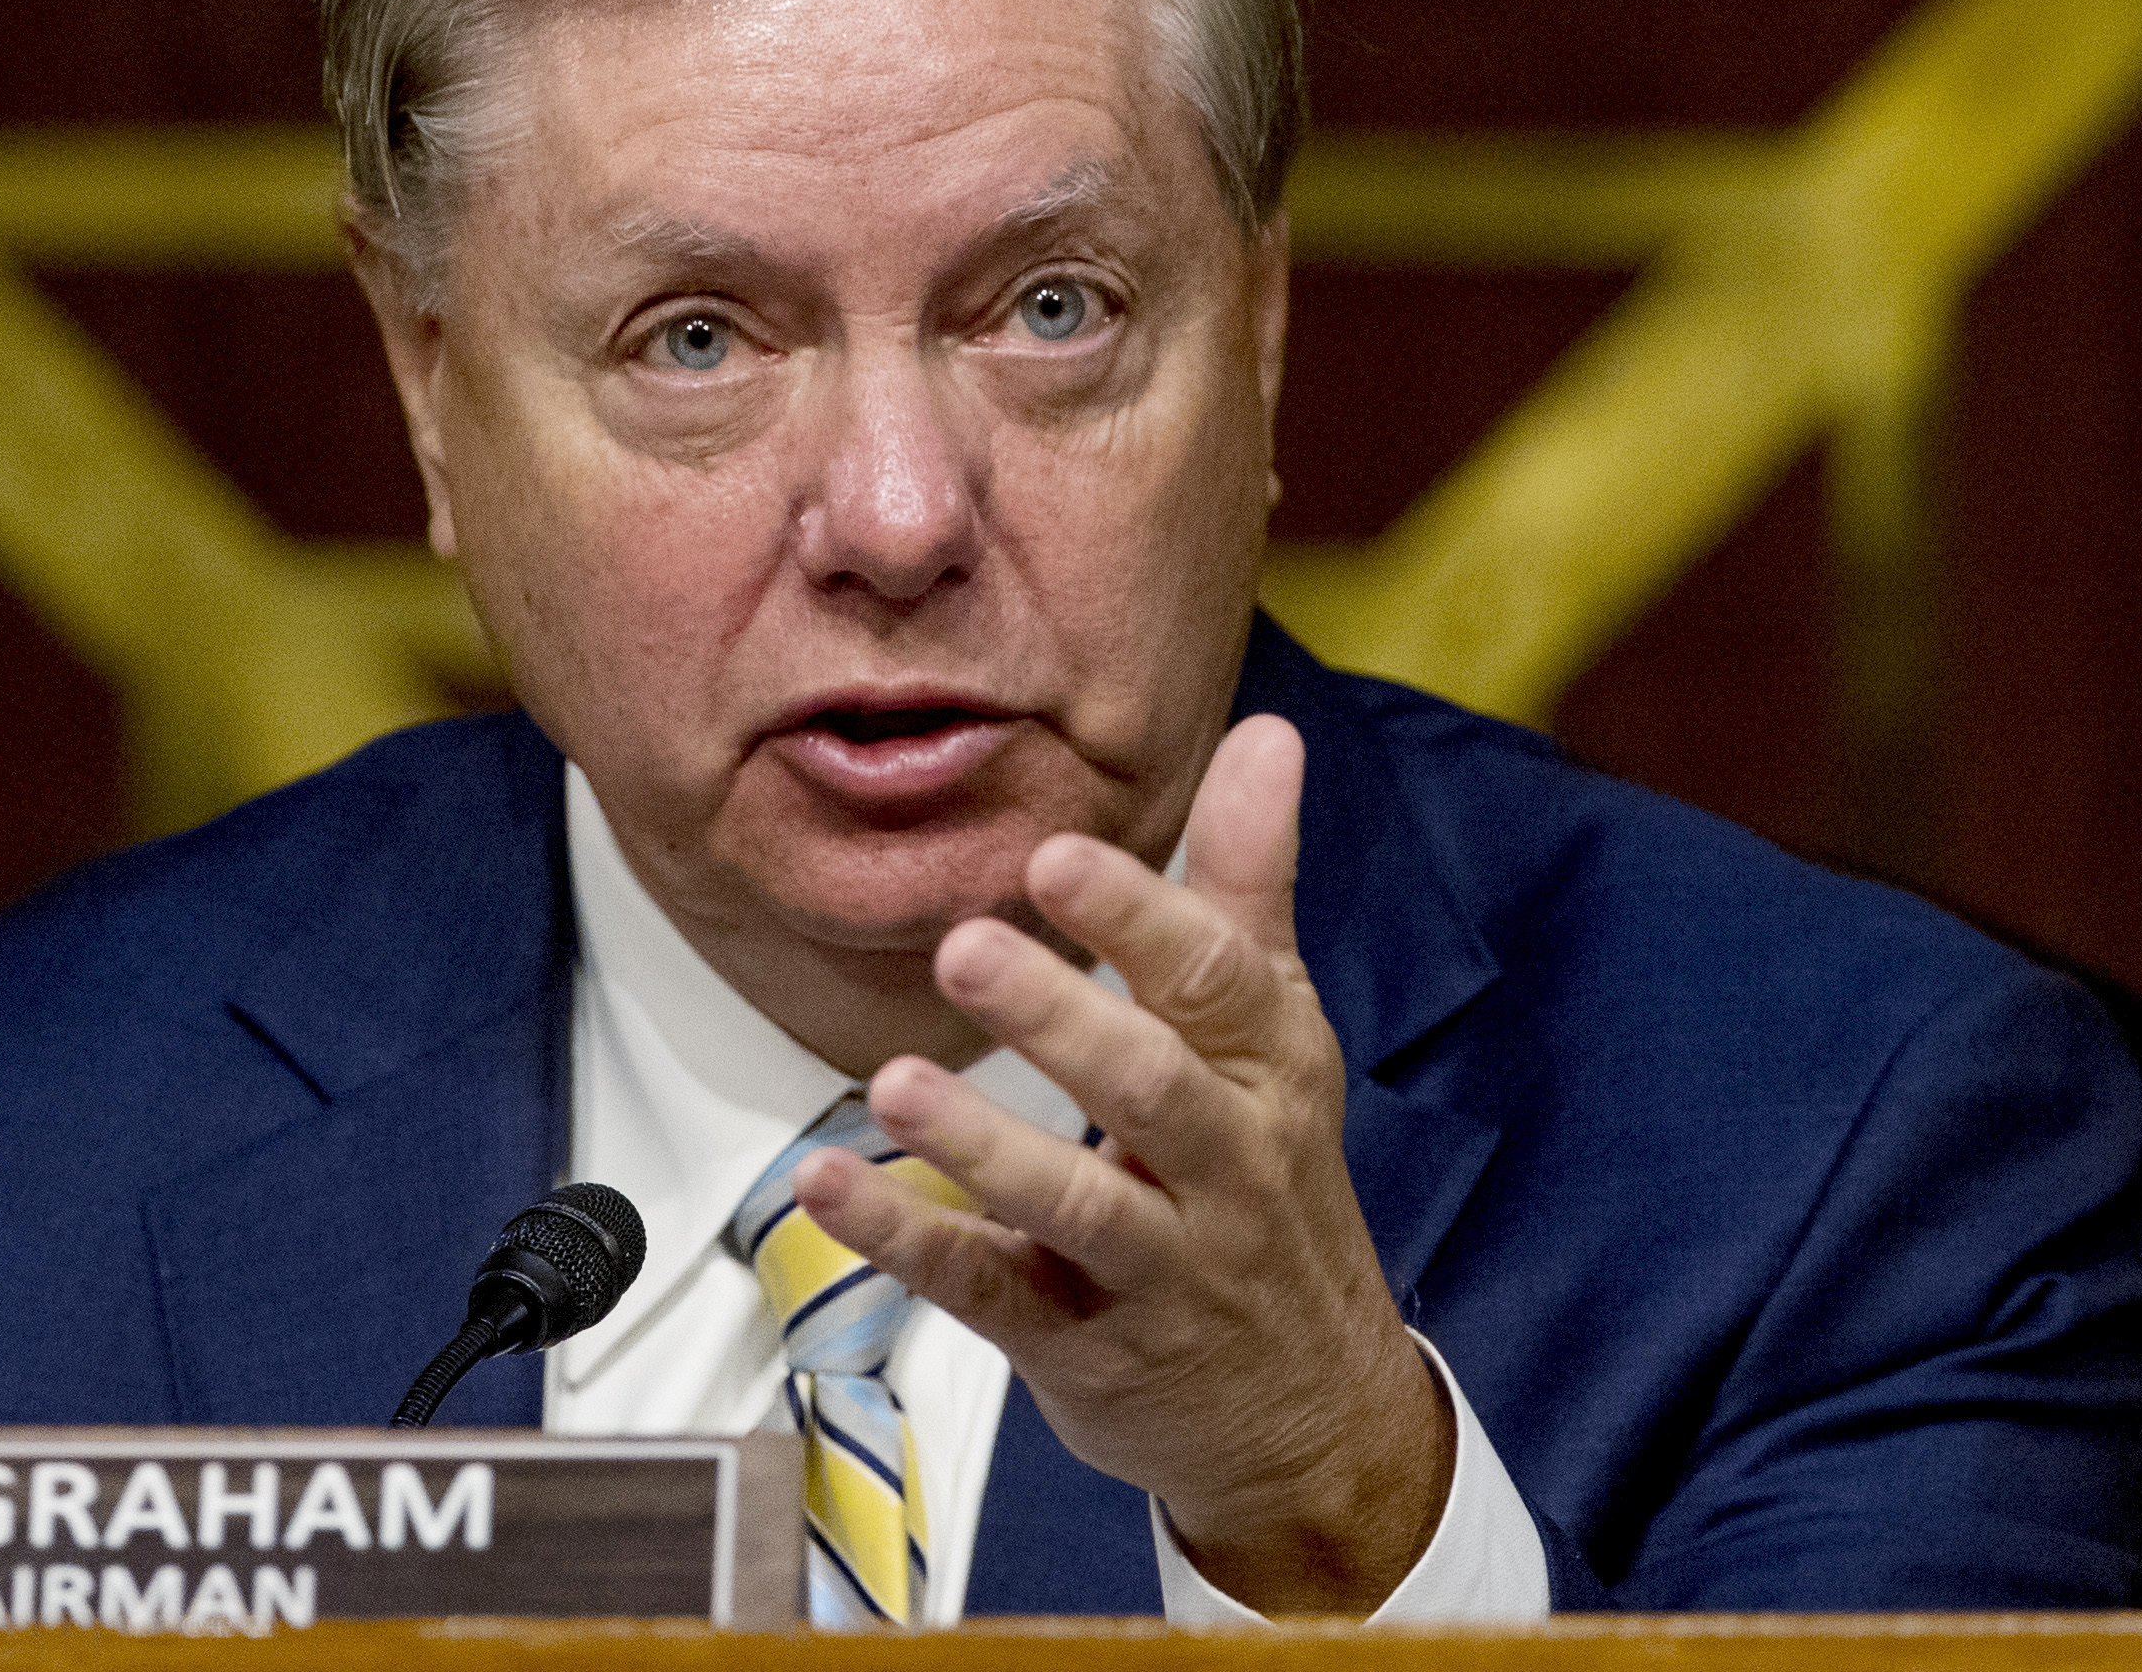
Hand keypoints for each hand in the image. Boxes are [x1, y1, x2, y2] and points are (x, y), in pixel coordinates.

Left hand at [794, 714, 1449, 1613]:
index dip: (1138, 915)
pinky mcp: (1086, 1344)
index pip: (1214, 981)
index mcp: (1269, 1069)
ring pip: (1076, 1204)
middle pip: (1148, 1086)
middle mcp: (1225, 1166)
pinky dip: (909, 1242)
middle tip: (963, 946)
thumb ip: (1249, 881)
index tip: (1055, 854)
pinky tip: (827, 1189)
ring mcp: (1158, 1266)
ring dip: (983, 1144)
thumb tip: (1267, 731)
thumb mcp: (1278, 1030)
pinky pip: (995, 1292)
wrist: (1314, 1411)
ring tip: (897, 1085)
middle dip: (1059, 1018)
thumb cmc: (1271, 1185)